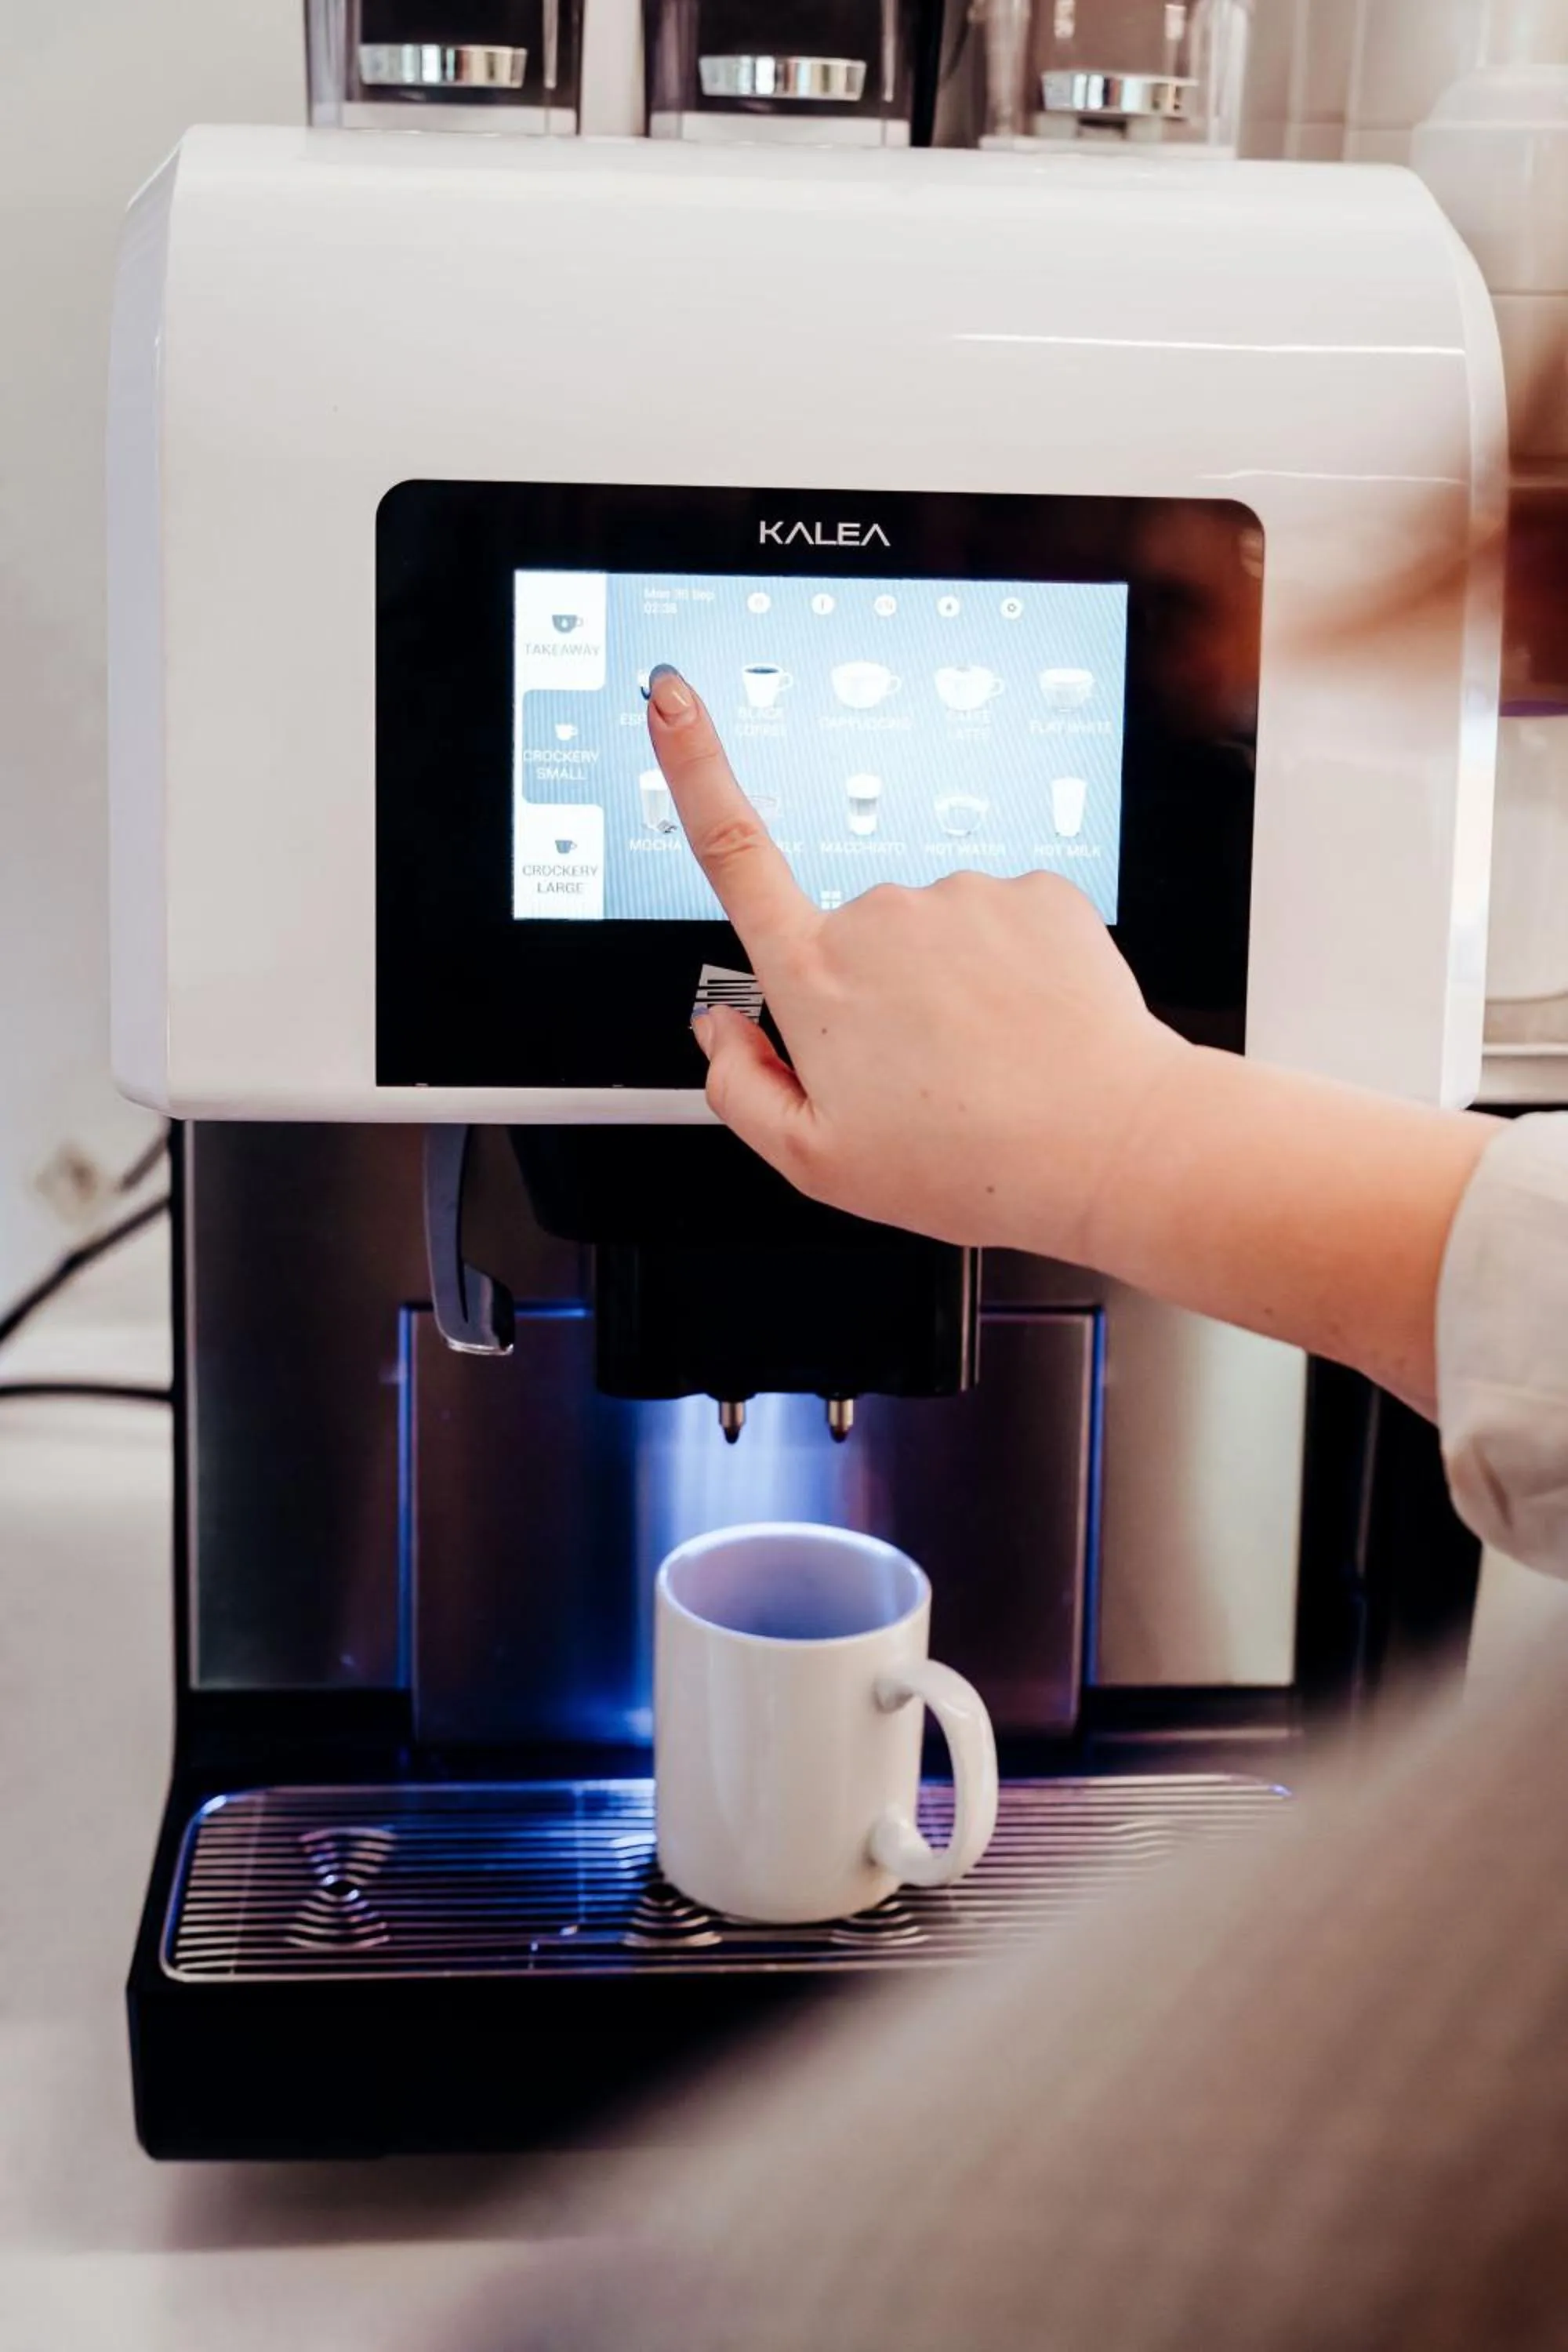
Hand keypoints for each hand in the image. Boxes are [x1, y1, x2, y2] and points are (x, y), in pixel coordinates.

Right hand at [645, 666, 1186, 1260]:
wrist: (1106, 1147)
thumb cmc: (966, 1164)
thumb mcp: (816, 1165)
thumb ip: (738, 1090)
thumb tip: (717, 1031)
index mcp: (816, 978)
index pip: (733, 854)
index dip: (693, 766)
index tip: (672, 696)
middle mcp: (881, 917)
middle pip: (853, 939)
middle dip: (876, 994)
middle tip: (925, 1077)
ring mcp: (961, 896)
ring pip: (934, 935)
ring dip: (951, 986)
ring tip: (989, 1063)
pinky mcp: (1036, 889)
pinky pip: (1004, 923)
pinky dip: (1012, 971)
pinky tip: (1031, 1029)